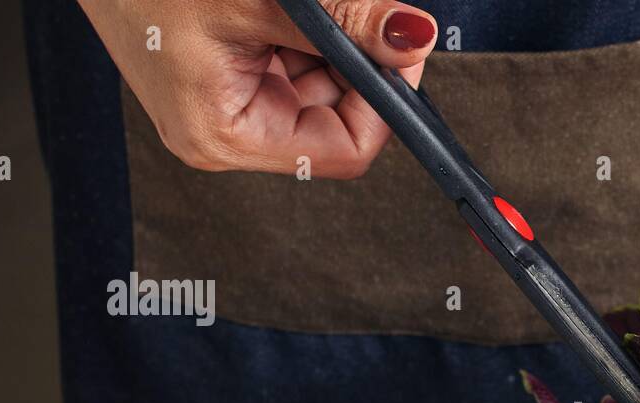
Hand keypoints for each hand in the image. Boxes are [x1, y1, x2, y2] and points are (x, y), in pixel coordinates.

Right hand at [78, 0, 437, 178]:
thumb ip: (344, 22)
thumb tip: (413, 37)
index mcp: (226, 137)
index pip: (344, 151)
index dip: (383, 103)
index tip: (399, 50)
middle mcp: (226, 134)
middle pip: (335, 118)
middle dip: (354, 63)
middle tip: (352, 11)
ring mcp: (227, 105)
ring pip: (319, 84)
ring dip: (327, 41)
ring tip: (288, 6)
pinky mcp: (225, 76)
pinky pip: (291, 61)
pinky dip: (303, 32)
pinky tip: (277, 7)